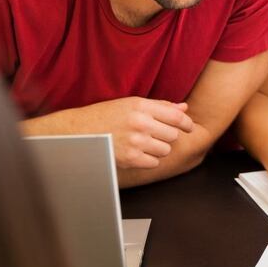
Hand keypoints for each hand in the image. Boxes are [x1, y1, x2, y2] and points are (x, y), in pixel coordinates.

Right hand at [70, 97, 193, 169]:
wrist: (78, 131)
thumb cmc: (107, 115)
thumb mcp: (132, 104)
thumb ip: (160, 106)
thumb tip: (184, 108)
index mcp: (141, 106)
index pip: (177, 117)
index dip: (187, 124)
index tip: (189, 127)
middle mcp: (140, 123)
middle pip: (173, 135)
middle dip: (167, 136)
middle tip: (155, 134)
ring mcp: (135, 142)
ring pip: (165, 150)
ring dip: (159, 149)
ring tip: (144, 143)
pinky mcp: (129, 159)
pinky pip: (154, 163)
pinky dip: (149, 159)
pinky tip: (137, 152)